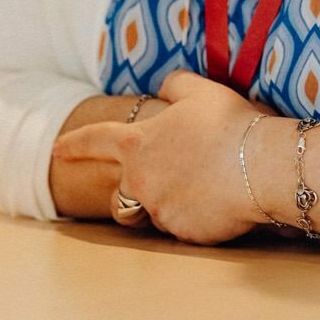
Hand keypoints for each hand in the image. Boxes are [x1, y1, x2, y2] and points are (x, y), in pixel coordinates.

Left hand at [52, 70, 268, 244]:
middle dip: (148, 181)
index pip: (96, 140)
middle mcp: (140, 181)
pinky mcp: (184, 234)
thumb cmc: (230, 124)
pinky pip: (186, 226)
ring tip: (215, 180)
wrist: (262, 166)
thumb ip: (175, 86)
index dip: (75, 144)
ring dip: (178, 198)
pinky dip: (200, 216)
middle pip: (130, 187)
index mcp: (137, 144)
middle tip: (188, 168)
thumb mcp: (201, 90)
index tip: (57, 151)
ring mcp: (160, 210)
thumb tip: (166, 90)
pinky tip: (224, 201)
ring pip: (160, 208)